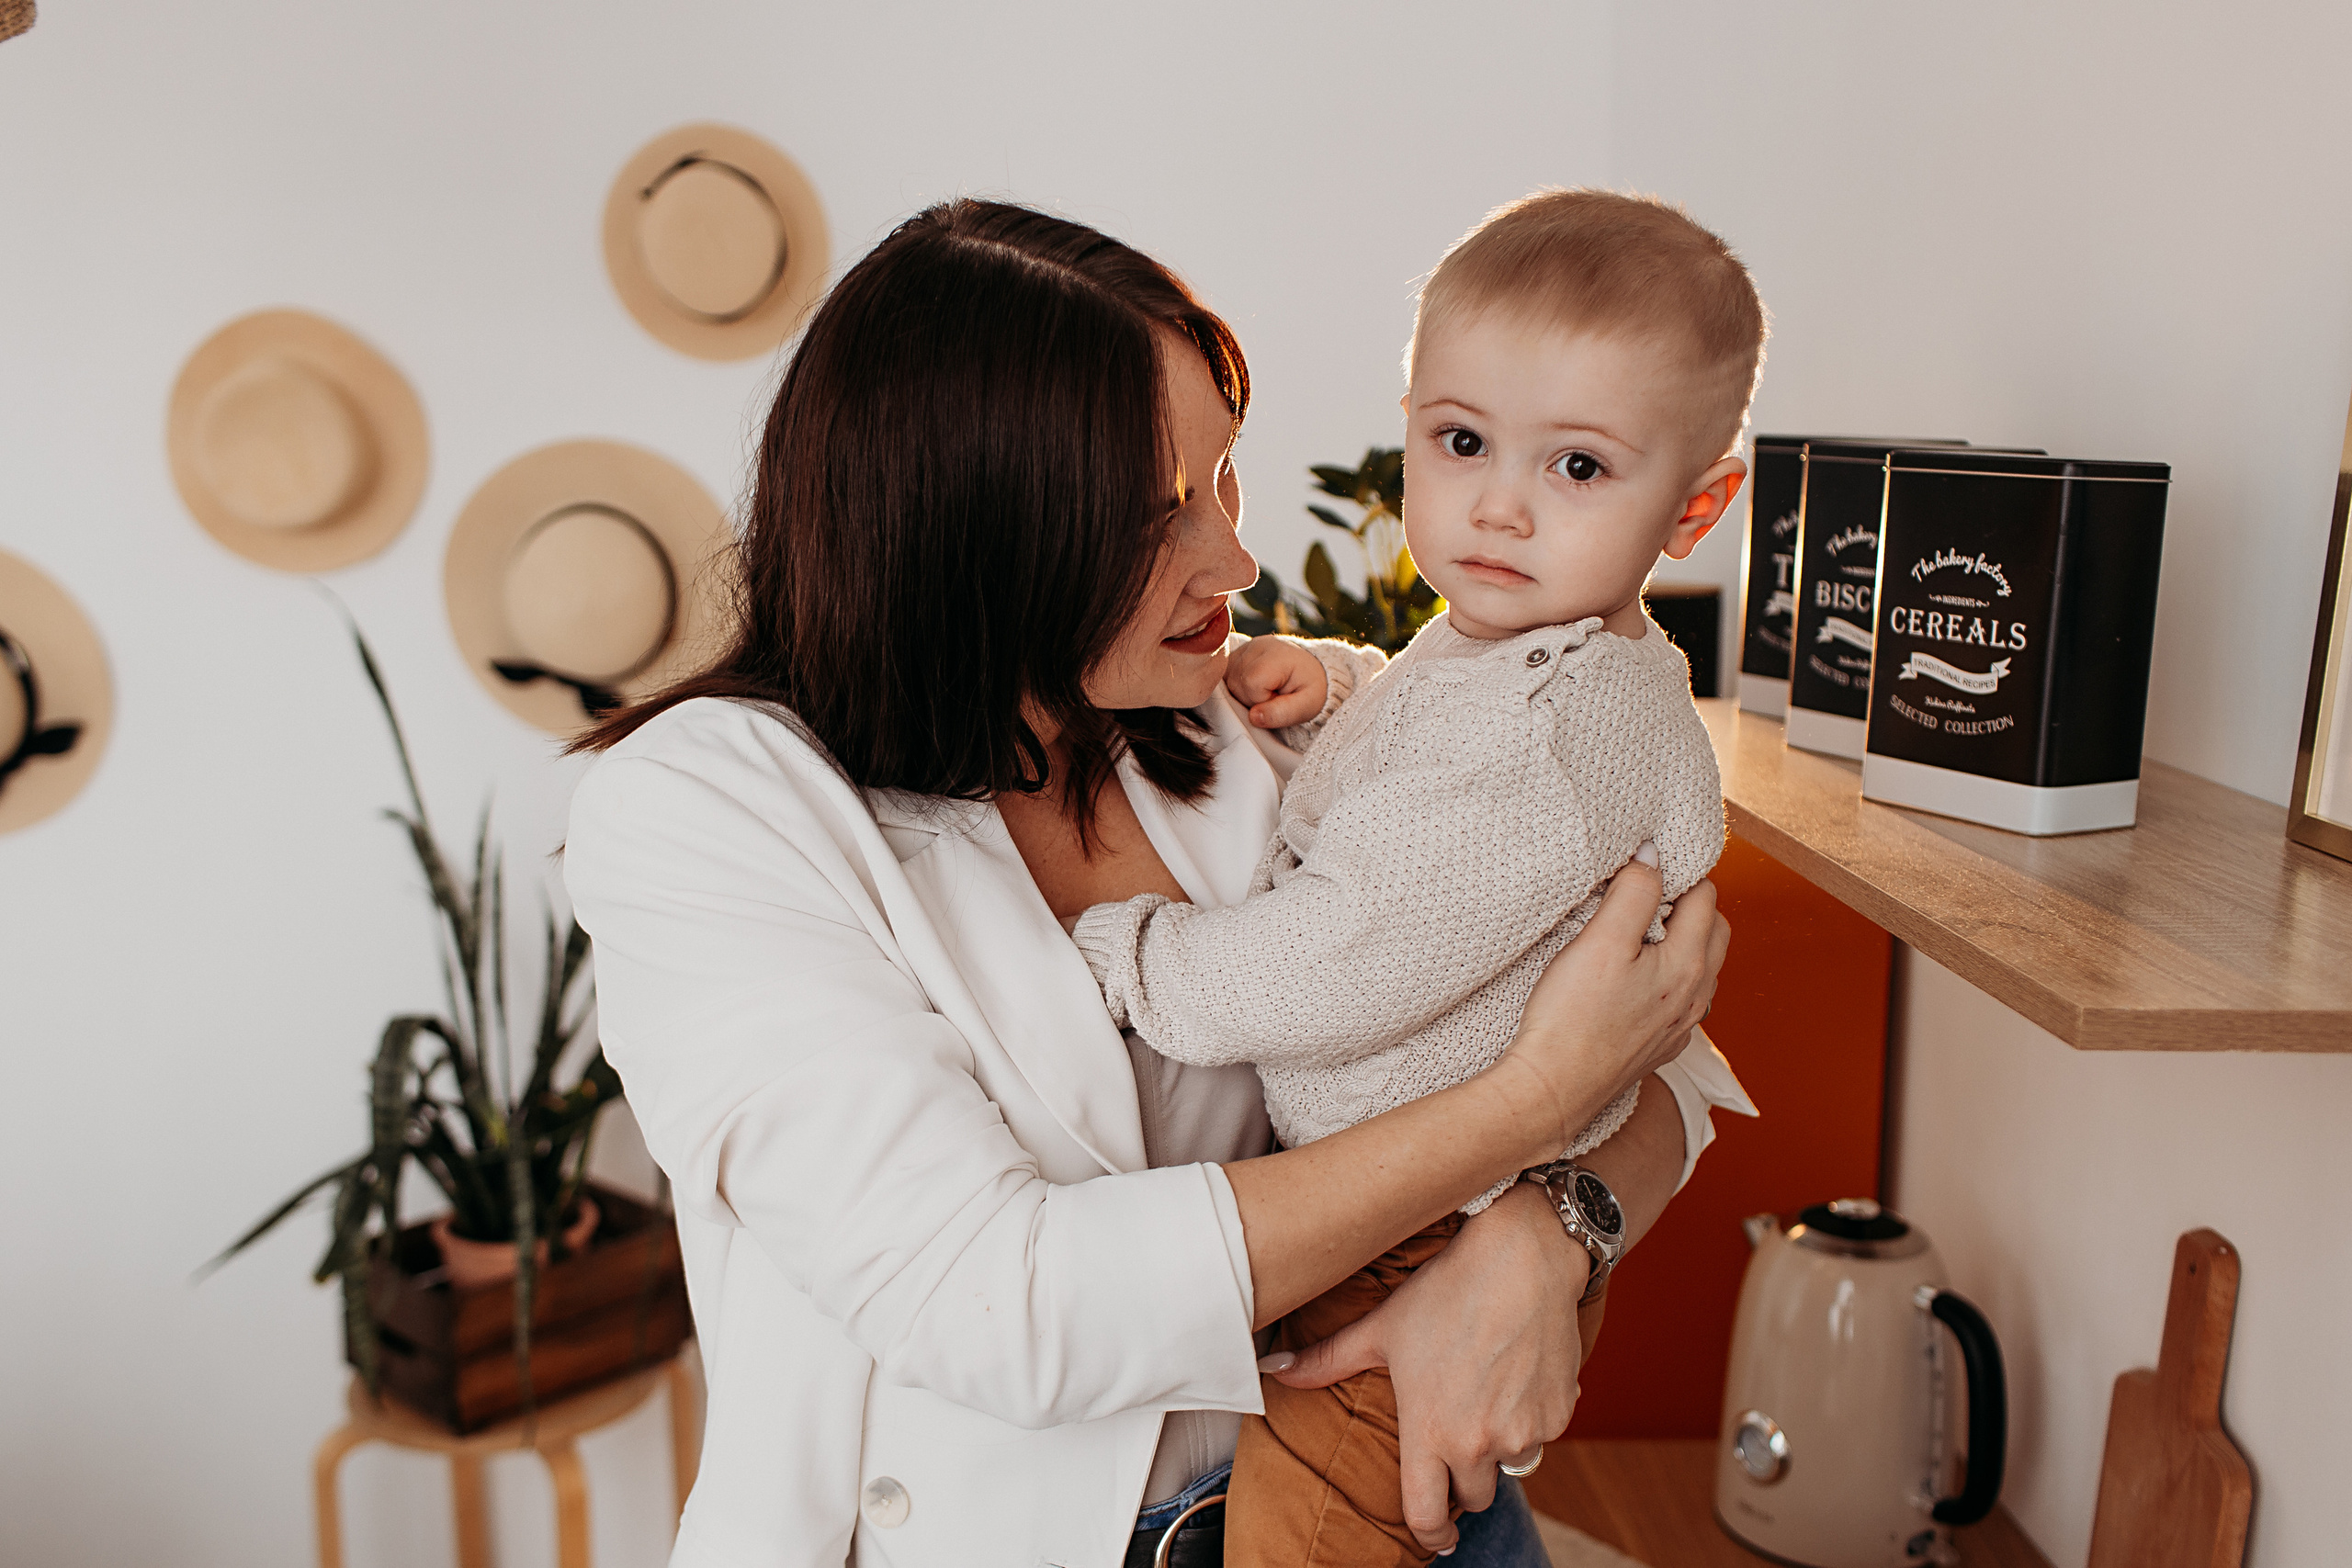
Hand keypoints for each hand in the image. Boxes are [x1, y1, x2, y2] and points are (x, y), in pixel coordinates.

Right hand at [1224, 636, 1326, 729]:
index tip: (1280, 698)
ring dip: (1244, 693)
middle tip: (1274, 696)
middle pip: (1235, 683)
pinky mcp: (1236, 653)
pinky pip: (1224, 676)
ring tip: (1266, 690)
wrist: (1312, 672)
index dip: (1262, 700)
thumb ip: (1282, 713)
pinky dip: (1238, 686)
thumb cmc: (1310, 689)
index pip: (1250, 683)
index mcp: (1276, 655)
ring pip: (1227, 681)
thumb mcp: (1306, 706)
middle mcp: (1256, 646)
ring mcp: (1244, 647)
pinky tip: (1254, 685)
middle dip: (1252, 699)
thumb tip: (1254, 717)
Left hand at [1261, 1181, 1587, 1554]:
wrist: (1521, 1258)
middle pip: (1472, 1496)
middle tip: (1453, 1437)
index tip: (1434, 1538)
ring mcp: (1525, 1432)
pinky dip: (1528, 1419)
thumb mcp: (1381, 1328)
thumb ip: (1327, 1361)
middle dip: (1462, 1478)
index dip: (1429, 1536)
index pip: (1426, 1517)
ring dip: (1496, 1447)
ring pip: (1508, 1465)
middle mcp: (1480, 1444)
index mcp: (1431, 1432)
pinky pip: (1541, 1435)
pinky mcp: (1560, 1415)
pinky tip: (1514, 1376)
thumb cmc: (1445, 1290)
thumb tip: (1273, 1371)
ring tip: (1483, 1395)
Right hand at [1493, 856, 1727, 1160]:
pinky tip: (1635, 978)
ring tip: (1638, 932)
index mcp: (1689, 964)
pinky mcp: (1660, 1045)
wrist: (1554, 1088)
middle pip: (1715, 930)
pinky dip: (1670, 977)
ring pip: (1702, 966)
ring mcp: (1681, 1025)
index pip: (1706, 897)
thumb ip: (1634, 892)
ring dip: (1683, 941)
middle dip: (1690, 904)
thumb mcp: (1601, 940)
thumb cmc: (1573, 1017)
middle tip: (1645, 895)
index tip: (1643, 870)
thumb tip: (1652, 855)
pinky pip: (1682, 999)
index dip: (1677, 874)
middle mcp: (1695, 996)